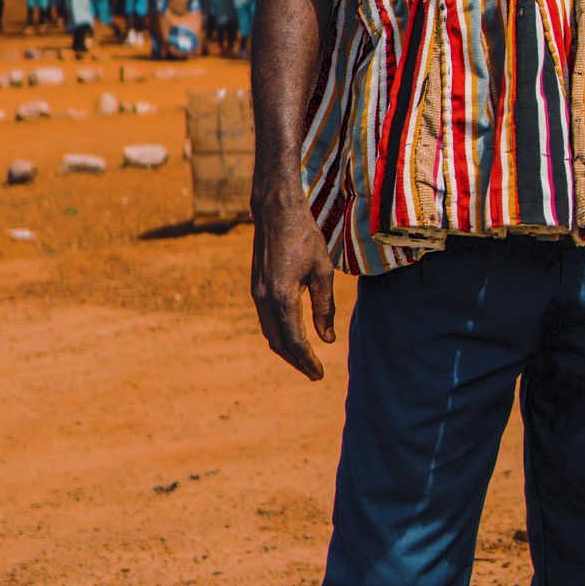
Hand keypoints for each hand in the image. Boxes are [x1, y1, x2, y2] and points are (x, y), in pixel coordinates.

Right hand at [251, 190, 336, 380]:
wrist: (276, 211)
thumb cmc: (305, 236)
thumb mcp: (323, 271)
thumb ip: (324, 307)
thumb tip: (327, 339)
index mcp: (283, 297)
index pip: (295, 340)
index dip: (307, 361)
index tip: (319, 374)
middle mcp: (265, 299)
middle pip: (278, 342)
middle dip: (296, 361)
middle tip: (314, 373)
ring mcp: (257, 293)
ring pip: (269, 333)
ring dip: (286, 350)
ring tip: (305, 359)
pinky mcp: (256, 286)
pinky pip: (266, 320)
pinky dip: (278, 334)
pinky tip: (292, 335)